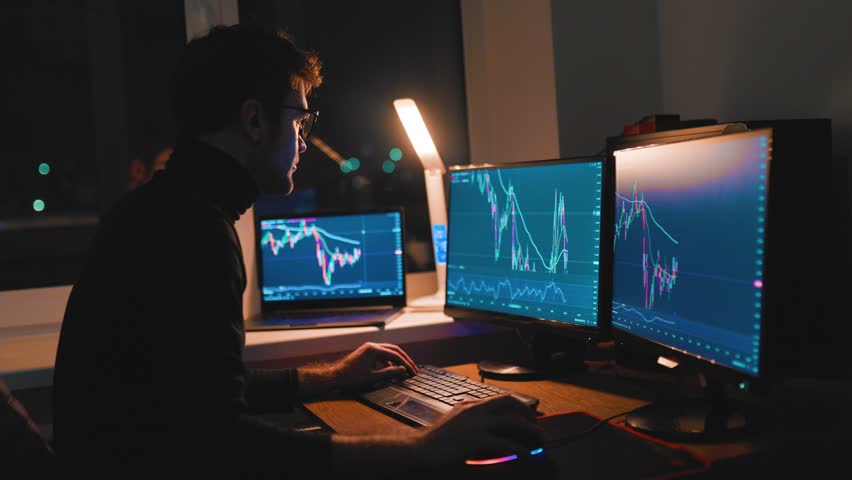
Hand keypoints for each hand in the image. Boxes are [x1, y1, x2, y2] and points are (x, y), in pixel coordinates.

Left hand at [328, 342, 417, 390]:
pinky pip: (381, 355)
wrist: (335, 376)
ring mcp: (369, 348)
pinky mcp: (366, 352)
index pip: (396, 355)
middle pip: (394, 350)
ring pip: (388, 351)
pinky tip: (390, 370)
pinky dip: (388, 361)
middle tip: (413, 369)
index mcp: (374, 349)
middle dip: (404, 360)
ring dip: (397, 360)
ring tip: (403, 370)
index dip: (406, 364)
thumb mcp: (373, 377)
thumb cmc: (351, 377)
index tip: (413, 371)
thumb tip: (403, 370)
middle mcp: (372, 346)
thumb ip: (390, 373)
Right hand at [415, 394, 544, 467]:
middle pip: (510, 404)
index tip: (526, 418)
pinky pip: (508, 445)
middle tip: (537, 430)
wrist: (416, 452)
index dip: (516, 407)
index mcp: (469, 406)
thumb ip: (468, 424)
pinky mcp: (477, 441)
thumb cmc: (432, 444)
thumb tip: (484, 432)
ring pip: (514, 423)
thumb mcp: (452, 427)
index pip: (499, 398)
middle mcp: (475, 410)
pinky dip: (521, 452)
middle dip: (528, 416)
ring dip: (531, 433)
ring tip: (540, 444)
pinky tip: (527, 459)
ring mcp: (477, 424)